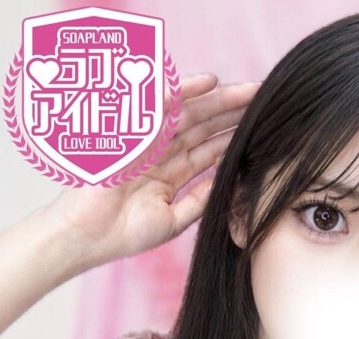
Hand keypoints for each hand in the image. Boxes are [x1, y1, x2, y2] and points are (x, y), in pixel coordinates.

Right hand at [41, 73, 260, 275]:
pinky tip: (209, 82)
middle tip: (267, 100)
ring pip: (190, 114)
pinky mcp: (133, 132)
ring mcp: (148, 141)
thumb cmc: (126, 233)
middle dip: (234, 114)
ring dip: (219, 100)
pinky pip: (161, 105)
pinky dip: (184, 91)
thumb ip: (201, 199)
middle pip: (204, 128)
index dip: (235, 139)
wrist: (91, 235)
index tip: (265, 131)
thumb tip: (229, 184)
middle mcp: (162, 153)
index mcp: (171, 174)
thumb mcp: (175, 219)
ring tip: (250, 91)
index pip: (209, 151)